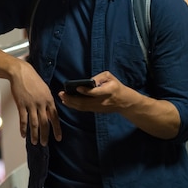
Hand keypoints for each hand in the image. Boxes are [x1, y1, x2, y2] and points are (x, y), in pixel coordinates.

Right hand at [9, 61, 61, 145]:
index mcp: (49, 100)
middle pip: (45, 123)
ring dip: (34, 134)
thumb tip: (50, 113)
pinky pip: (23, 119)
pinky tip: (23, 134)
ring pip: (34, 123)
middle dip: (45, 135)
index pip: (55, 117)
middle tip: (44, 143)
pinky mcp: (21, 104)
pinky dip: (23, 128)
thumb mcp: (44, 89)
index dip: (57, 129)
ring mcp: (31, 104)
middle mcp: (41, 103)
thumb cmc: (32, 80)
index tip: (58, 138)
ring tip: (34, 142)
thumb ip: (47, 101)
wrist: (20, 72)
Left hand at [58, 71, 180, 138]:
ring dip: (71, 103)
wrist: (125, 102)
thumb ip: (99, 77)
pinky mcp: (96, 110)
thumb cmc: (116, 86)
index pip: (97, 92)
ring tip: (62, 98)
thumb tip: (88, 81)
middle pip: (86, 102)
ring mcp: (99, 107)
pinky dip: (74, 106)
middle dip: (72, 98)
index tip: (77, 88)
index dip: (87, 91)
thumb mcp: (110, 77)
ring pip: (83, 107)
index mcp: (109, 90)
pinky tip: (67, 102)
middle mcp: (103, 101)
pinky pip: (84, 109)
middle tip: (62, 93)